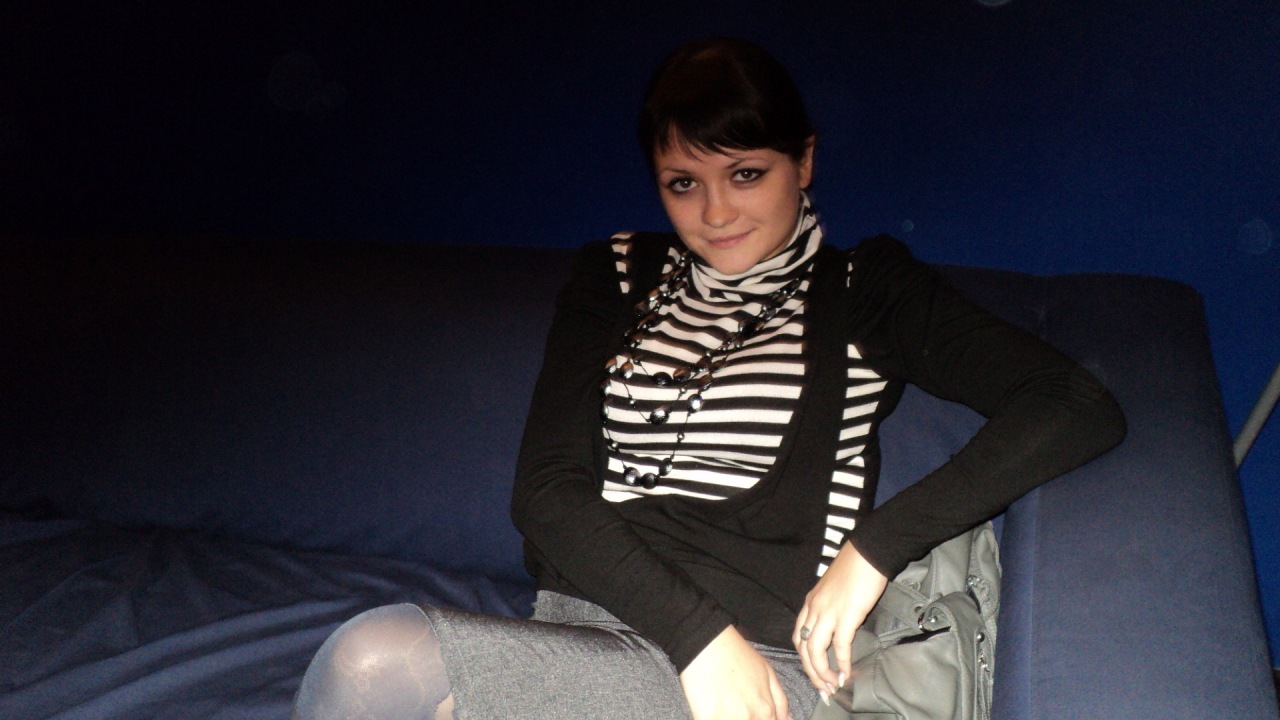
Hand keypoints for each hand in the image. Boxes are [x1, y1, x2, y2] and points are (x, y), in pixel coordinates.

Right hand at [679, 625, 792, 719]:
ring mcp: (728, 719)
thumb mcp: (767, 672)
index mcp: (766, 710)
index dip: (758, 719)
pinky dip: (710, 716)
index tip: (750, 711)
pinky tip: (709, 704)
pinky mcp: (707, 717)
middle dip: (743, 717)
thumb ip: (780, 701)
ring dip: (726, 716)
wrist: (707, 643)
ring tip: (722, 701)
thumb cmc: (736, 654)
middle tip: (734, 702)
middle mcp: (749, 717)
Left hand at [793, 542, 887, 702]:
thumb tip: (837, 628)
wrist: (869, 553)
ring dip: (823, 672)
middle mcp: (814, 609)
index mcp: (810, 603)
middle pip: (803, 648)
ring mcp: (828, 611)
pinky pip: (840, 645)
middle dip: (811, 673)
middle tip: (823, 689)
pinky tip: (846, 673)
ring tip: (832, 686)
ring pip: (815, 650)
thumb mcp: (832, 590)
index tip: (814, 674)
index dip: (804, 659)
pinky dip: (841, 662)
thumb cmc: (855, 569)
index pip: (798, 637)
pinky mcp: (847, 614)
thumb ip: (830, 609)